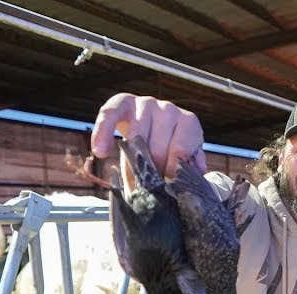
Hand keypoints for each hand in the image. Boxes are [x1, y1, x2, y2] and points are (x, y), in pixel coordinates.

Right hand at [90, 93, 206, 181]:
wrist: (152, 124)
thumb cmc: (170, 144)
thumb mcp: (186, 154)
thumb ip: (190, 165)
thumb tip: (196, 175)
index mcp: (188, 123)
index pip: (181, 150)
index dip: (172, 171)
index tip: (166, 185)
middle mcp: (168, 109)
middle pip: (158, 146)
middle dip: (152, 170)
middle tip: (148, 189)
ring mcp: (145, 103)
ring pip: (136, 136)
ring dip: (132, 161)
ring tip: (132, 182)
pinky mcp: (123, 101)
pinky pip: (110, 115)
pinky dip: (103, 133)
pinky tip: (100, 152)